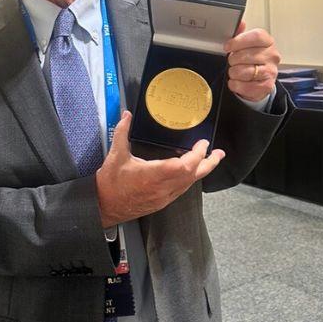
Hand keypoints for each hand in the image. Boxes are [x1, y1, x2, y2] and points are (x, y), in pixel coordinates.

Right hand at [95, 111, 224, 227]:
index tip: (202, 144)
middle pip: (193, 176)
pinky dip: (190, 178)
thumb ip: (122, 132)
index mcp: (152, 175)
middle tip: (218, 153)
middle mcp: (161, 188)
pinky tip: (191, 171)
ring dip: (202, 171)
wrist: (104, 206)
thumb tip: (127, 115)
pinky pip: (182, 189)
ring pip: (189, 184)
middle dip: (208, 163)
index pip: (183, 166)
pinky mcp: (161, 202)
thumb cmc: (109, 183)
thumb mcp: (115, 154)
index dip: (196, 155)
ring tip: (210, 159)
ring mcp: (163, 197)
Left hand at [223, 21, 280, 102]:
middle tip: (232, 61)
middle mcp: (272, 55)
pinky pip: (245, 86)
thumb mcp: (245, 45)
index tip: (227, 46)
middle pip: (246, 55)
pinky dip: (236, 84)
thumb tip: (240, 23)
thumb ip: (240, 34)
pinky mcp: (267, 86)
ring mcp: (271, 71)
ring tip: (235, 71)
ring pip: (244, 71)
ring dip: (234, 72)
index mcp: (267, 42)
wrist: (258, 80)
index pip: (256, 37)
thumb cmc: (250, 59)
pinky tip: (236, 81)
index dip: (239, 41)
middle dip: (233, 59)